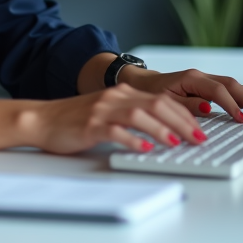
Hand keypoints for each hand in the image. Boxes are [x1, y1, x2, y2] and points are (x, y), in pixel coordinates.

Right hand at [24, 83, 207, 154]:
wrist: (42, 119)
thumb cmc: (75, 121)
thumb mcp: (109, 112)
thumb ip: (133, 116)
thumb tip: (166, 131)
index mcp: (124, 93)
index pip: (163, 100)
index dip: (184, 114)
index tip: (200, 129)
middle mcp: (116, 98)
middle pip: (157, 105)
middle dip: (182, 121)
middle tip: (199, 138)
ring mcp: (102, 110)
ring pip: (139, 115)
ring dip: (162, 129)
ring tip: (177, 142)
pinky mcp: (90, 125)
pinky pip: (115, 131)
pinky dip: (133, 140)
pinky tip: (144, 149)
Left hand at [118, 67, 242, 122]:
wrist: (144, 83)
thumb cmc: (151, 93)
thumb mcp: (164, 101)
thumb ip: (186, 105)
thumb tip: (208, 108)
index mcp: (191, 78)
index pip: (217, 91)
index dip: (232, 105)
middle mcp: (201, 75)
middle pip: (232, 85)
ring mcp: (206, 79)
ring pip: (235, 85)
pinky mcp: (209, 85)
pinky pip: (231, 89)